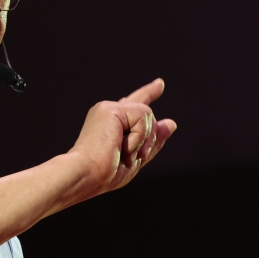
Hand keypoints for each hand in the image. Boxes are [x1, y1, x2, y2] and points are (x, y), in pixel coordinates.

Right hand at [67, 78, 176, 197]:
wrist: (87, 174)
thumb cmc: (105, 173)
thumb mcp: (136, 158)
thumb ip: (153, 141)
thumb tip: (171, 123)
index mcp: (112, 123)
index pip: (134, 104)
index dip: (148, 93)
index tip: (160, 84)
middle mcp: (109, 112)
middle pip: (147, 114)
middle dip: (149, 139)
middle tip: (131, 157)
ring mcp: (108, 108)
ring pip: (147, 114)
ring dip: (143, 139)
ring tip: (126, 153)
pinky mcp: (110, 108)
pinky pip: (142, 116)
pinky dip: (139, 136)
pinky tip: (123, 145)